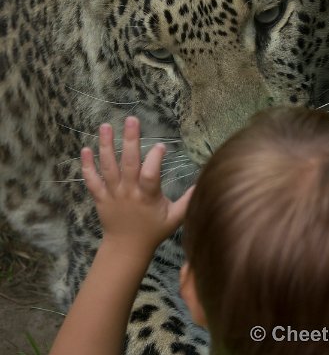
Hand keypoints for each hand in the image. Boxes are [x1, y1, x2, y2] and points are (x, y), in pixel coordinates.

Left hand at [81, 117, 193, 257]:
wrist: (126, 248)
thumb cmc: (153, 230)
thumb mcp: (175, 218)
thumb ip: (188, 200)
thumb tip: (204, 182)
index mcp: (147, 197)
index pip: (151, 175)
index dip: (155, 159)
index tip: (162, 145)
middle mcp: (129, 192)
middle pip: (128, 163)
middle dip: (130, 140)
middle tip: (131, 119)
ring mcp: (112, 194)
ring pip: (108, 167)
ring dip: (106, 145)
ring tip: (105, 125)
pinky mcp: (100, 197)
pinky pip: (91, 180)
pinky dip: (87, 165)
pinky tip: (85, 148)